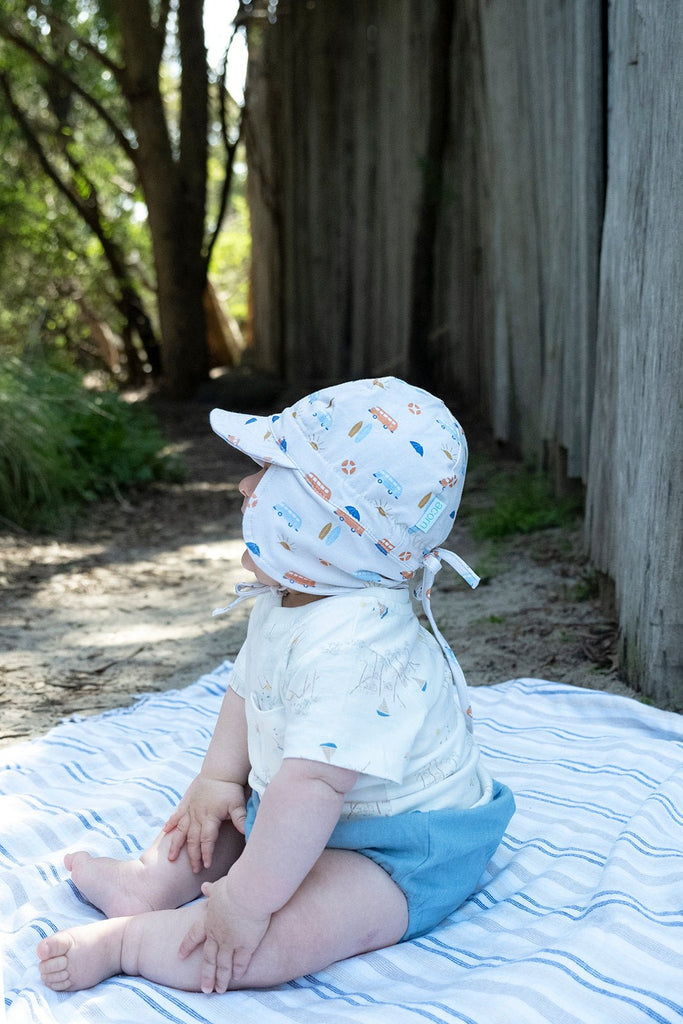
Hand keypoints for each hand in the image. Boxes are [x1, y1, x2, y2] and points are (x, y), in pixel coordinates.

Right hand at [163, 776, 247, 871]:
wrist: (219, 771)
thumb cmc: (229, 789)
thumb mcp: (237, 804)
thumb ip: (241, 819)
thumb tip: (247, 833)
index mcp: (210, 818)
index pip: (207, 840)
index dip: (207, 853)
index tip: (207, 865)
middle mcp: (197, 816)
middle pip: (193, 840)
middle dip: (193, 856)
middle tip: (194, 870)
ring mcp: (189, 810)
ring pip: (181, 831)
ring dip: (176, 844)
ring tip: (171, 858)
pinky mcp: (185, 803)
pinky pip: (176, 815)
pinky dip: (171, 823)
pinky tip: (165, 832)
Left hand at [178, 877, 270, 992]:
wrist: (248, 892)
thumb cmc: (235, 885)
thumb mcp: (220, 887)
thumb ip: (212, 891)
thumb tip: (204, 887)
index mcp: (209, 920)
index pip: (194, 935)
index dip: (187, 945)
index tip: (180, 955)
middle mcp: (218, 934)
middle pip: (209, 958)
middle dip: (206, 974)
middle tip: (204, 989)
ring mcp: (231, 942)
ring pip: (224, 965)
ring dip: (221, 979)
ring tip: (219, 990)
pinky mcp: (247, 945)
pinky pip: (241, 962)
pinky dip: (239, 970)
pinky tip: (238, 977)